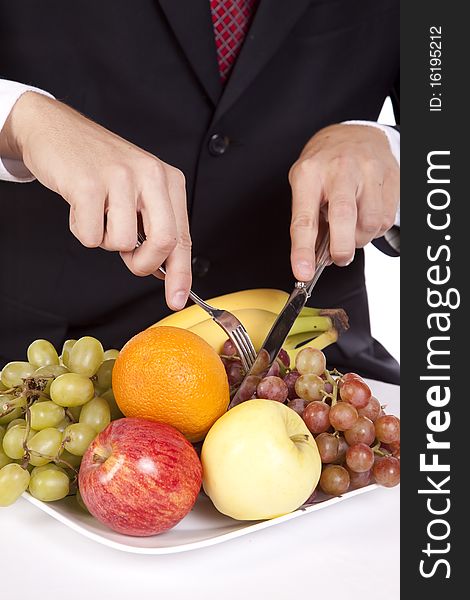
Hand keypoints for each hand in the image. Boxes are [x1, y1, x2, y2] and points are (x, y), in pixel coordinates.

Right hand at [1, 92, 190, 309]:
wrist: (57, 129)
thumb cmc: (99, 167)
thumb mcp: (139, 190)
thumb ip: (154, 226)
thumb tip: (164, 271)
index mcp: (168, 179)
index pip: (182, 236)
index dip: (181, 273)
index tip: (177, 298)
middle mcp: (150, 175)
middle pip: (163, 242)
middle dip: (144, 264)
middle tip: (130, 259)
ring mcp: (120, 177)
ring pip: (122, 243)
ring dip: (105, 241)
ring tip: (98, 215)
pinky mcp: (88, 183)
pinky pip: (90, 236)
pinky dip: (81, 231)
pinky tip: (80, 207)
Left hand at [288, 123, 398, 280]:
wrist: (354, 133)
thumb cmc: (324, 165)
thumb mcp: (305, 185)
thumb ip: (310, 220)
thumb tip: (313, 259)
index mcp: (310, 173)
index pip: (304, 219)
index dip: (303, 250)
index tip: (302, 273)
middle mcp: (340, 169)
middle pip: (344, 217)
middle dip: (341, 248)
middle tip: (338, 258)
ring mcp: (368, 170)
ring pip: (370, 222)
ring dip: (360, 239)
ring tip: (351, 231)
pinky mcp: (391, 176)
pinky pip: (386, 218)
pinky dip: (375, 229)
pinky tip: (365, 217)